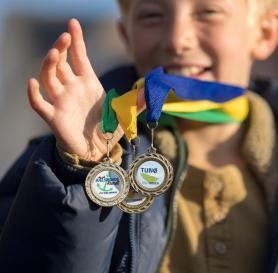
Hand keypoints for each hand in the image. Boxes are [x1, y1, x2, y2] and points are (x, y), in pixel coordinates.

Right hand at [27, 19, 125, 160]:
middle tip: (65, 36)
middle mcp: (73, 89)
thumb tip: (152, 89)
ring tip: (55, 53)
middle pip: (61, 63)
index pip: (80, 57)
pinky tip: (32, 82)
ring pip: (49, 78)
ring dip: (49, 65)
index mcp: (89, 83)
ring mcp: (62, 102)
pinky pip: (39, 104)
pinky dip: (33, 94)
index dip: (76, 40)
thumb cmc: (109, 129)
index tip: (73, 23)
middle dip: (62, 48)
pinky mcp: (55, 118)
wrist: (98, 150)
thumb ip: (137, 102)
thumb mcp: (125, 114)